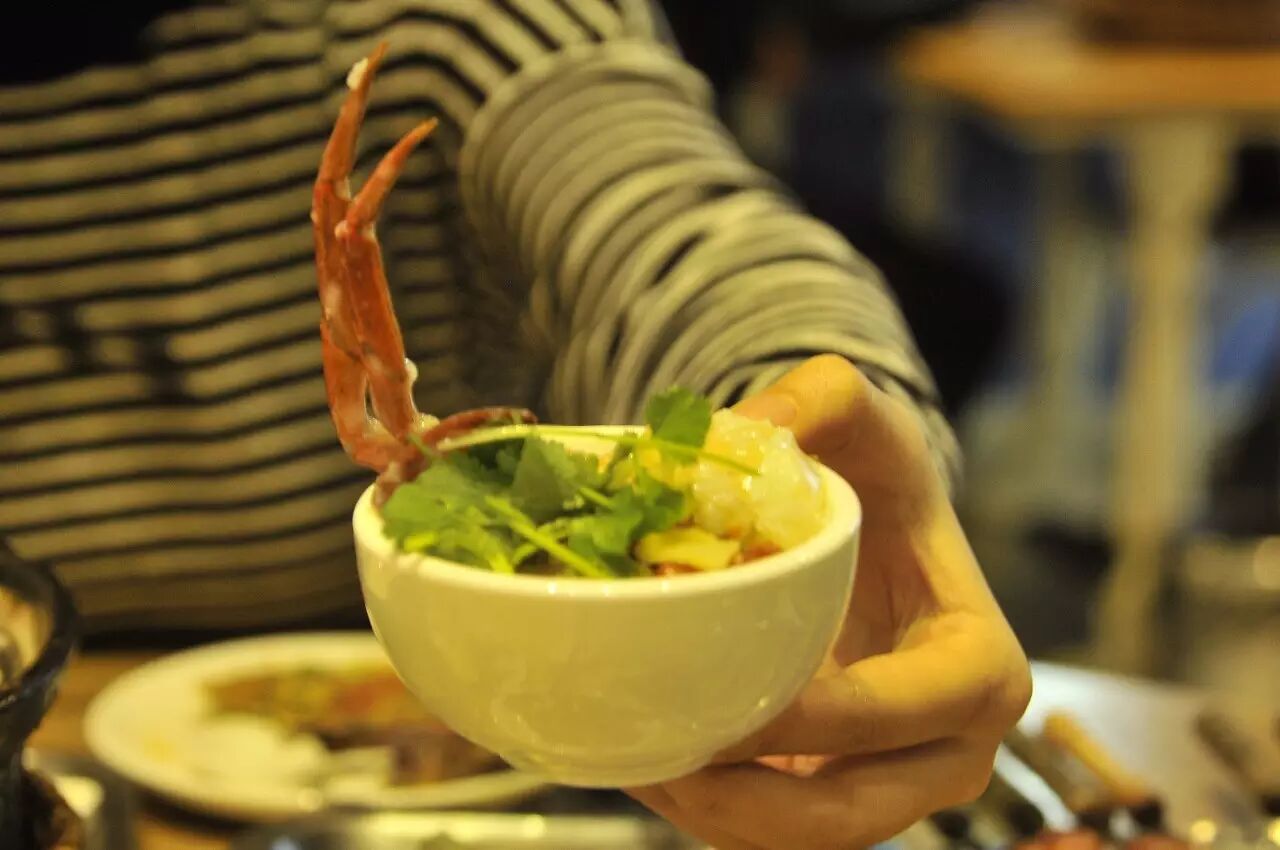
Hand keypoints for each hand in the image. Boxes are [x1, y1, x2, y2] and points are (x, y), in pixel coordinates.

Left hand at [628, 356, 1031, 849]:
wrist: (875, 529)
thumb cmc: (880, 477)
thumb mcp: (861, 416)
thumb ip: (817, 398)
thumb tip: (736, 432)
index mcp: (980, 667)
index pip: (893, 714)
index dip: (804, 718)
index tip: (712, 687)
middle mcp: (954, 747)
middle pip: (849, 810)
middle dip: (746, 796)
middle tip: (655, 751)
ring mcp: (899, 784)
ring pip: (804, 835)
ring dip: (716, 815)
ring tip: (633, 761)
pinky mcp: (841, 794)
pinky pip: (775, 827)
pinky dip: (711, 810)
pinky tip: (647, 761)